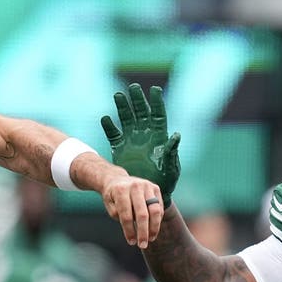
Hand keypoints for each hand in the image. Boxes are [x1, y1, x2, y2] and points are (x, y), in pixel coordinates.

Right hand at [100, 83, 180, 205]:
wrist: (149, 194)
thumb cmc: (166, 181)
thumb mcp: (171, 167)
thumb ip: (172, 152)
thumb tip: (175, 136)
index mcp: (159, 137)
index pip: (158, 115)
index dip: (156, 102)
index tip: (154, 89)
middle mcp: (145, 135)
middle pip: (141, 112)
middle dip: (137, 100)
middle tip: (133, 88)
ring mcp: (131, 140)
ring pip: (126, 119)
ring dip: (123, 107)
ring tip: (118, 95)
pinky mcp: (120, 148)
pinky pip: (113, 134)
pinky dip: (109, 126)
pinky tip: (105, 119)